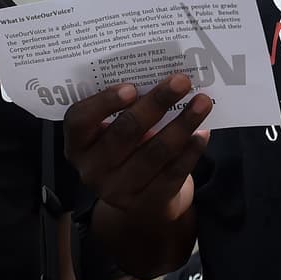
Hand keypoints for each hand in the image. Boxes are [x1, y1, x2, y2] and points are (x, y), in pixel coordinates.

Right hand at [65, 74, 212, 221]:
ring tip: (203, 102)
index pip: (79, 121)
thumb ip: (127, 107)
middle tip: (182, 81)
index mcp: (78, 144)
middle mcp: (92, 170)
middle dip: (157, 102)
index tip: (131, 87)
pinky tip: (203, 133)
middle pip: (126, 131)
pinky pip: (173, 173)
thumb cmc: (128, 148)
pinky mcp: (147, 203)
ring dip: (183, 123)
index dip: (104, 103)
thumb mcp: (114, 130)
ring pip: (155, 152)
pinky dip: (191, 151)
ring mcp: (119, 190)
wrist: (141, 200)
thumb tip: (165, 76)